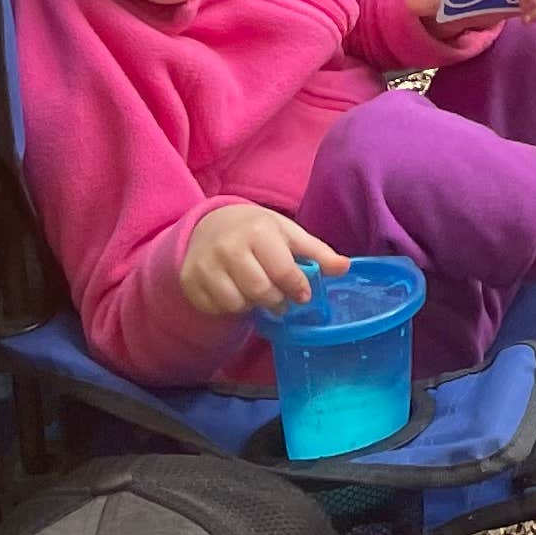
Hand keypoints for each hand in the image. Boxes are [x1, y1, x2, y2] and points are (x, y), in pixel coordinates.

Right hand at [178, 203, 344, 318]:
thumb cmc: (258, 231)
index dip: (297, 288)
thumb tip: (345, 268)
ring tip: (256, 292)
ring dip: (252, 305)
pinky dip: (230, 307)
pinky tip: (235, 292)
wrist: (209, 225)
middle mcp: (229, 247)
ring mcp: (206, 265)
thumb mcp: (289, 234)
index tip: (303, 295)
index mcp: (259, 231)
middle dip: (276, 301)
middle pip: (260, 291)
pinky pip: (216, 308)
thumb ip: (317, 252)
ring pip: (237, 304)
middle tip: (280, 299)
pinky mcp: (190, 281)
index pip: (283, 271)